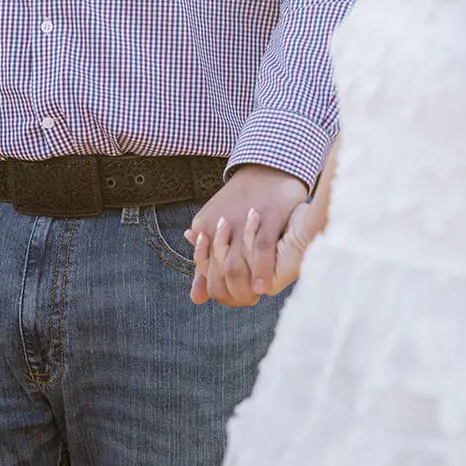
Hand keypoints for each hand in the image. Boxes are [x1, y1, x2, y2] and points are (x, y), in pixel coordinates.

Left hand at [182, 164, 306, 306]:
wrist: (269, 166)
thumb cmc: (245, 201)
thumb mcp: (219, 229)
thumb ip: (208, 263)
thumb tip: (196, 298)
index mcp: (203, 227)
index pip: (206, 273)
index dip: (221, 292)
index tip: (236, 297)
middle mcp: (216, 226)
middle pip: (219, 274)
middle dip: (234, 293)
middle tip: (248, 299)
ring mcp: (240, 222)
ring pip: (235, 267)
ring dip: (245, 288)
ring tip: (257, 294)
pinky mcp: (265, 217)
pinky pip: (259, 251)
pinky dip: (261, 272)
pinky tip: (265, 286)